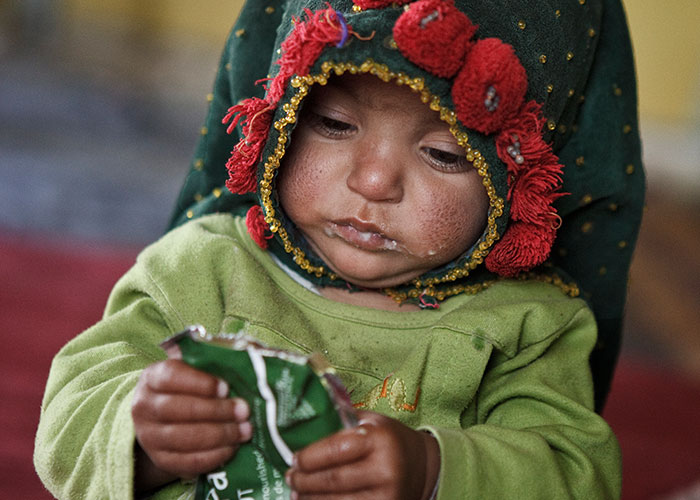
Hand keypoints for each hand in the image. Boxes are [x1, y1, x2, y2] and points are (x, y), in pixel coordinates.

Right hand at [131, 359, 251, 491]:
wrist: (166, 419)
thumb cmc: (190, 387)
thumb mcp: (195, 368)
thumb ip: (212, 359)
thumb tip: (248, 352)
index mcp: (152, 377)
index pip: (171, 377)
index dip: (200, 382)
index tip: (225, 387)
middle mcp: (144, 407)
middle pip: (179, 409)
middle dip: (216, 411)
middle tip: (244, 410)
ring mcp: (149, 437)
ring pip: (184, 438)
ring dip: (220, 435)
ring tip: (245, 430)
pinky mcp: (162, 460)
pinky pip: (187, 462)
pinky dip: (214, 456)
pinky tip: (233, 448)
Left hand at [285, 411, 439, 499]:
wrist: (423, 466)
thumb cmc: (388, 440)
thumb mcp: (370, 422)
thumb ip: (340, 420)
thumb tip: (302, 418)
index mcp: (379, 439)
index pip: (336, 449)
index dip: (310, 457)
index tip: (294, 459)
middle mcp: (386, 469)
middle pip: (333, 480)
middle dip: (305, 481)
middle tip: (290, 478)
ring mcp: (387, 496)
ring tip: (297, 493)